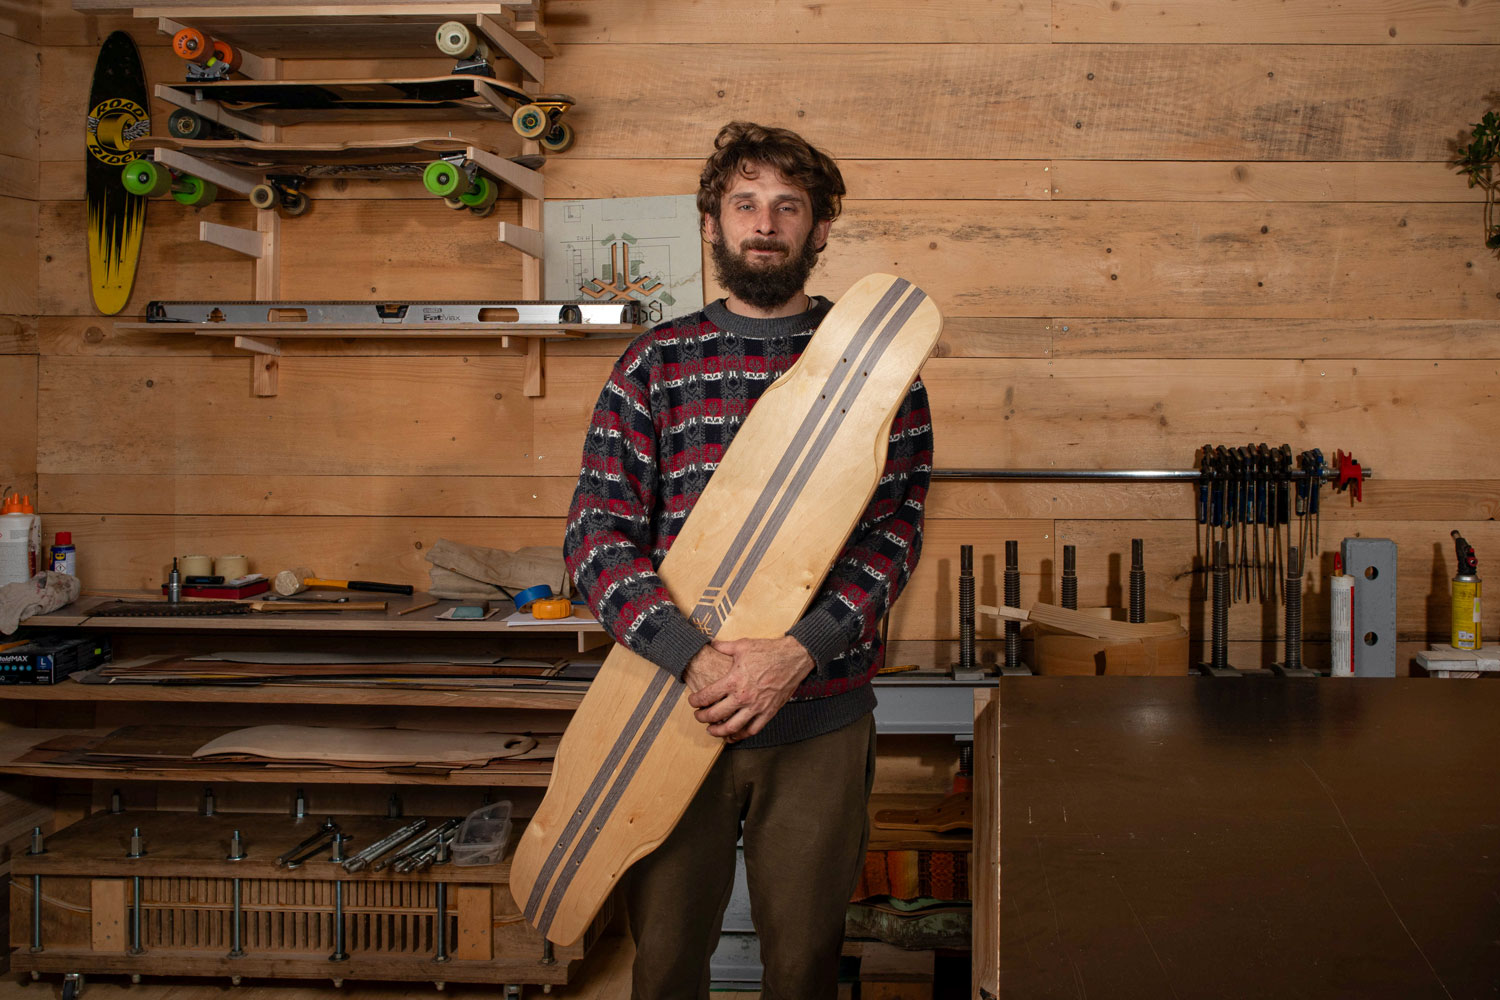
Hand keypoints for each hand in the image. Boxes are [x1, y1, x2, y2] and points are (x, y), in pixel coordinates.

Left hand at [686, 636, 813, 741]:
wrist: (794, 658)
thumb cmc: (769, 651)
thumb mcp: (743, 645)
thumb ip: (723, 647)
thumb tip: (711, 644)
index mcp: (734, 680)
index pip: (707, 696)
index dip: (696, 701)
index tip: (692, 702)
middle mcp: (743, 696)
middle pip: (716, 714)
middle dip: (702, 717)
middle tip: (698, 716)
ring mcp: (756, 707)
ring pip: (732, 727)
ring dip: (718, 731)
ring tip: (711, 730)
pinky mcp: (768, 712)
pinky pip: (752, 730)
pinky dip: (740, 735)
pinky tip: (733, 735)